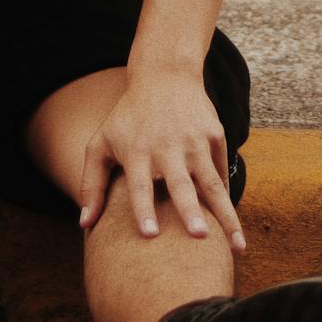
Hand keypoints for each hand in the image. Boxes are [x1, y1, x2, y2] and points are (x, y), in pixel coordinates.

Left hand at [76, 66, 246, 252]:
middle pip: (181, 184)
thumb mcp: (101, 143)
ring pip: (212, 184)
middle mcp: (168, 147)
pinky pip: (221, 171)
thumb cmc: (128, 117)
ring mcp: (195, 141)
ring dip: (225, 215)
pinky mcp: (215, 135)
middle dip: (190, 211)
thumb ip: (91, 184)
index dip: (143, 210)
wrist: (165, 75)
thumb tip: (85, 226)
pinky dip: (226, 197)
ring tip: (237, 245)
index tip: (150, 235)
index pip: (140, 185)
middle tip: (200, 236)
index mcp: (138, 151)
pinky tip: (233, 226)